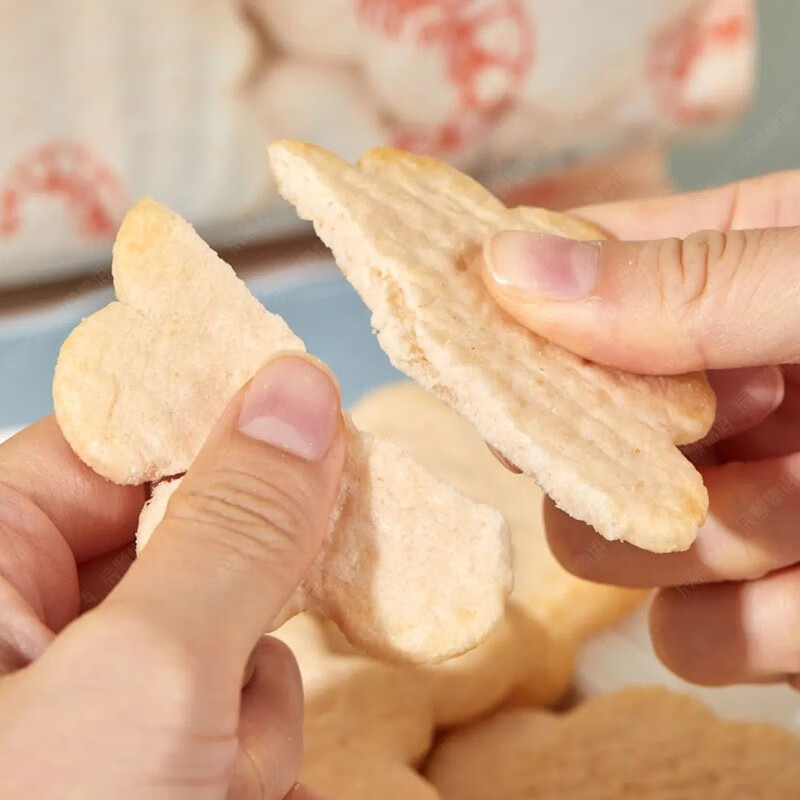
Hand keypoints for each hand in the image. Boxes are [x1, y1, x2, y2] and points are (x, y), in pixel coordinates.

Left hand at [0, 354, 343, 798]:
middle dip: (245, 604)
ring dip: (253, 709)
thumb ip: (235, 527)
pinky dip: (256, 757)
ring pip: (233, 639)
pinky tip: (233, 796)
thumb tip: (299, 390)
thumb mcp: (148, 675)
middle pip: (193, 542)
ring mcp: (104, 702)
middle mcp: (35, 631)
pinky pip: (243, 713)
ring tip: (217, 779)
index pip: (110, 444)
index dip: (211, 425)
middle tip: (251, 642)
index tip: (311, 420)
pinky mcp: (165, 756)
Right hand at [483, 169, 799, 688]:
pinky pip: (689, 638)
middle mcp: (713, 392)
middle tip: (692, 436)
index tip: (468, 339)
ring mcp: (737, 504)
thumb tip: (508, 267)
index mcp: (725, 278)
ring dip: (689, 543)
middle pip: (561, 431)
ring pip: (609, 543)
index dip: (502, 309)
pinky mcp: (776, 611)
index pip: (561, 282)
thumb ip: (690, 284)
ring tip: (798, 510)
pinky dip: (746, 626)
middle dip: (602, 451)